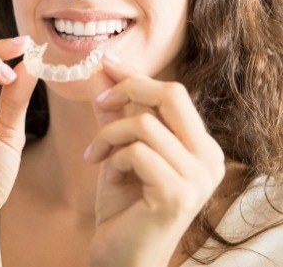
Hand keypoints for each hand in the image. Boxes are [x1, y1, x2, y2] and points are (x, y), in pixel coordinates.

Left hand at [85, 53, 224, 266]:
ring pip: (145, 123)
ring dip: (109, 134)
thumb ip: (114, 109)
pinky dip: (113, 157)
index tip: (105, 60)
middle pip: (171, 94)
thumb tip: (102, 68)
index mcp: (200, 144)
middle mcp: (209, 157)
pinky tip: (108, 175)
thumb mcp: (117, 146)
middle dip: (128, 89)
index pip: (172, 92)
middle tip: (98, 102)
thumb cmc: (124, 202)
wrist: (121, 256)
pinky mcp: (179, 194)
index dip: (136, 74)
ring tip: (96, 154)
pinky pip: (137, 151)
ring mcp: (199, 177)